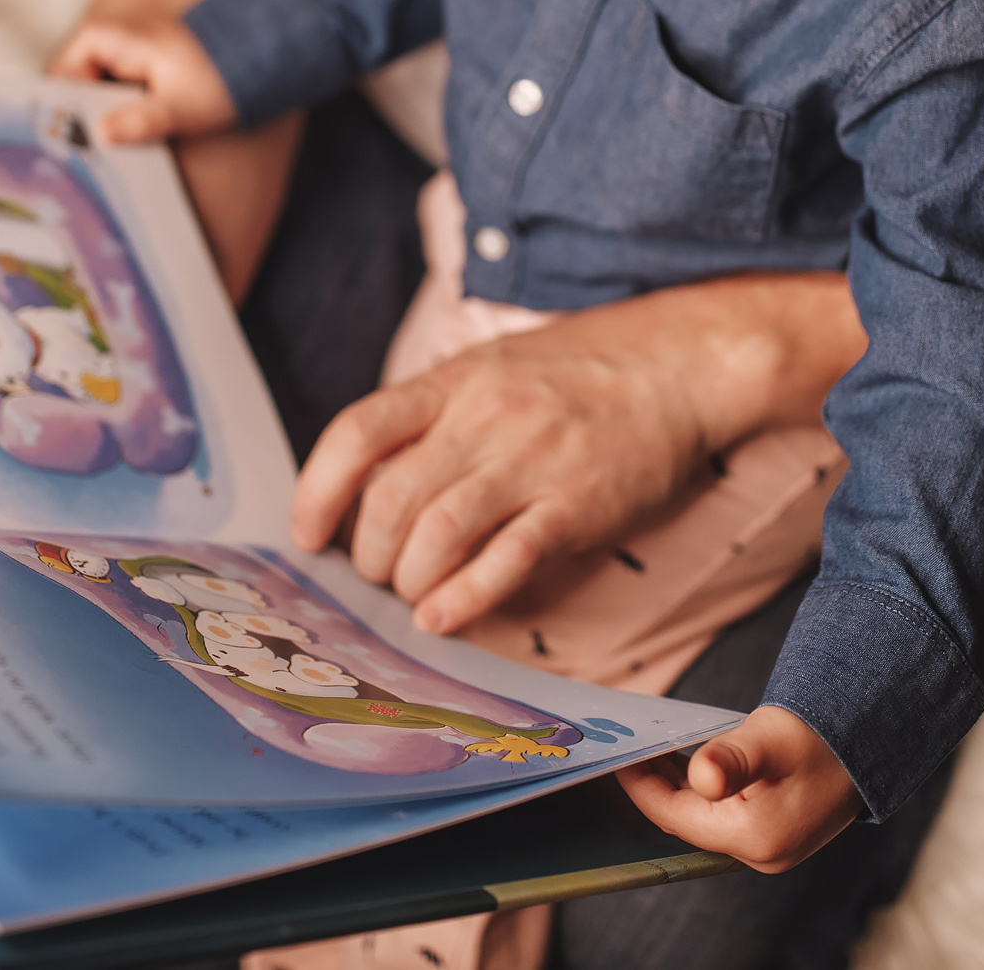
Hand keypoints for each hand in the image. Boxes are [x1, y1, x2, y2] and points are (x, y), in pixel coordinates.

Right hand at [49, 18, 238, 145]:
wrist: (256, 60)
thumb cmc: (220, 75)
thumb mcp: (181, 105)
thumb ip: (143, 120)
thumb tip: (104, 135)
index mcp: (106, 38)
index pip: (59, 74)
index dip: (53, 107)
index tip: (55, 141)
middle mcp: (106, 46)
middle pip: (71, 89)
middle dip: (71, 122)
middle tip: (73, 160)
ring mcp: (118, 63)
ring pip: (89, 100)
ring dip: (92, 128)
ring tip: (93, 162)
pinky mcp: (133, 80)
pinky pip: (110, 104)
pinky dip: (112, 125)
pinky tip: (117, 153)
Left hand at [289, 272, 856, 631]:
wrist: (678, 365)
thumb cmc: (580, 371)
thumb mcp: (492, 368)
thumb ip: (435, 415)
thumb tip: (370, 483)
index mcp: (453, 381)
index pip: (357, 432)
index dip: (318, 490)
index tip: (306, 532)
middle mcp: (482, 419)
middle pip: (389, 498)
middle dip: (366, 554)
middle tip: (374, 575)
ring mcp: (529, 462)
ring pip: (435, 535)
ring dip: (408, 580)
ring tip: (411, 594)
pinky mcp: (574, 505)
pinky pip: (504, 560)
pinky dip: (463, 598)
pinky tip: (442, 618)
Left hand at [616, 706, 862, 873]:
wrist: (868, 741)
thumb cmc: (819, 735)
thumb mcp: (770, 740)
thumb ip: (732, 758)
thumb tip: (700, 776)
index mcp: (756, 837)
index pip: (677, 816)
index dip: (642, 787)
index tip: (620, 757)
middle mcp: (761, 854)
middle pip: (688, 821)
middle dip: (656, 786)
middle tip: (631, 749)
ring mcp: (769, 848)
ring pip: (703, 819)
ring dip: (676, 788)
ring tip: (651, 751)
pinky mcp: (774, 835)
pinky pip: (722, 817)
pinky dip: (699, 792)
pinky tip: (685, 764)